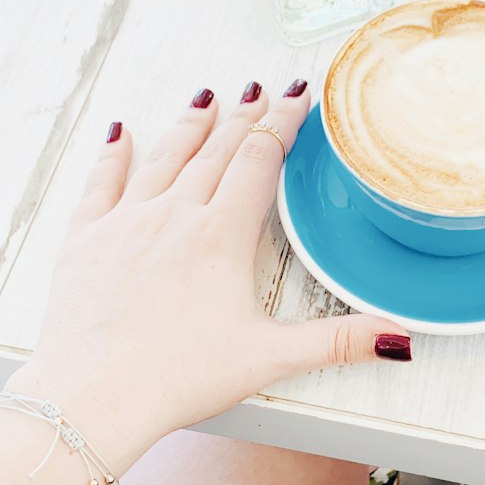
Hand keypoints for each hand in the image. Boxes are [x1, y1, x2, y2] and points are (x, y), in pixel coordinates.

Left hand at [5, 81, 410, 471]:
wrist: (92, 396)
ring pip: (164, 157)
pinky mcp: (85, 239)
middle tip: (259, 88)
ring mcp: (125, 222)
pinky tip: (118, 133)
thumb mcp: (268, 359)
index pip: (260, 162)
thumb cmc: (177, 377)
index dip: (282, 124)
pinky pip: (101, 182)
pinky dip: (113, 154)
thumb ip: (337, 341)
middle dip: (243, 116)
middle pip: (216, 151)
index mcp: (221, 235)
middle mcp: (174, 215)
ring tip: (206, 98)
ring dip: (189, 126)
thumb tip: (398, 338)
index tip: (296, 97)